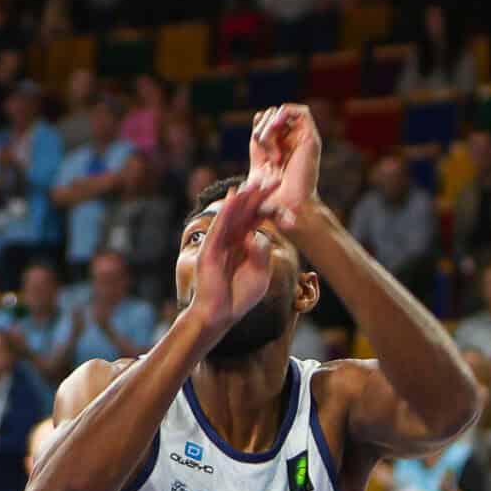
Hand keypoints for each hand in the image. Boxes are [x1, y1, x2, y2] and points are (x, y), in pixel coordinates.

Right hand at [189, 176, 277, 341]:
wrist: (221, 314)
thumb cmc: (240, 296)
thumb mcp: (260, 273)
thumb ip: (261, 253)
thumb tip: (256, 235)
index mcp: (243, 243)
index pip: (255, 218)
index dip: (267, 203)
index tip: (280, 188)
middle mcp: (230, 239)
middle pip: (245, 211)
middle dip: (258, 194)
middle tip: (272, 176)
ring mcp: (218, 243)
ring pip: (231, 215)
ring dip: (242, 198)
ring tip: (254, 181)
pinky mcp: (209, 250)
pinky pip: (218, 227)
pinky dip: (226, 212)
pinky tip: (233, 198)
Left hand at [247, 104, 320, 229]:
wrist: (287, 207)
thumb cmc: (272, 196)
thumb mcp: (258, 168)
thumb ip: (258, 146)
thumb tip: (256, 120)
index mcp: (279, 145)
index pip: (265, 119)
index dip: (257, 127)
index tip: (256, 149)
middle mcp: (292, 139)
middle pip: (271, 114)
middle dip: (261, 131)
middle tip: (266, 156)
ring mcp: (302, 138)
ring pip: (281, 112)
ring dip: (270, 129)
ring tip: (273, 155)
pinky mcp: (311, 138)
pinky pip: (300, 111)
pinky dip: (284, 115)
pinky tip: (276, 133)